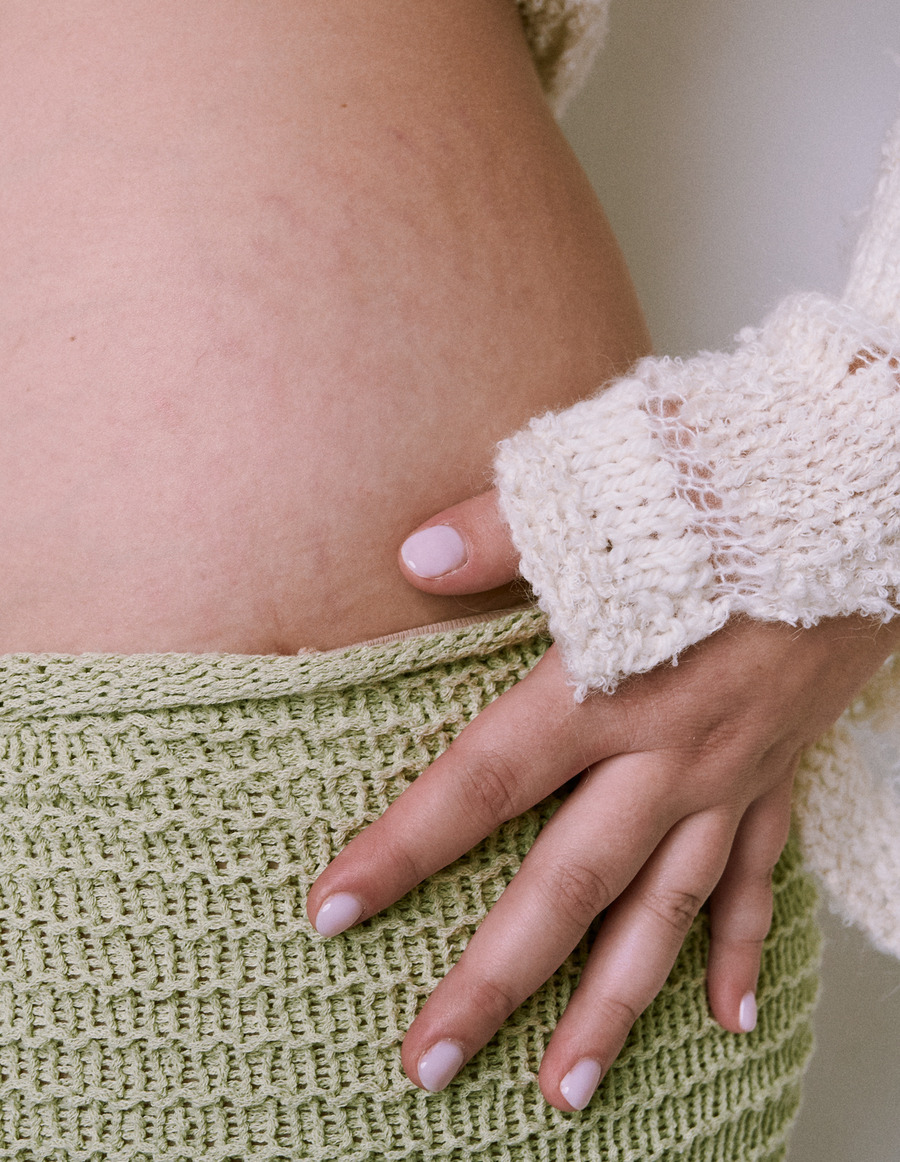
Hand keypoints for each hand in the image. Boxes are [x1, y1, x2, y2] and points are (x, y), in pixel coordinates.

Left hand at [307, 489, 899, 1110]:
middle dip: (496, 980)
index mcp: (610, 685)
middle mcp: (667, 755)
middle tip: (427, 1065)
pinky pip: (755, 880)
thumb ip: (506, 531)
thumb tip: (410, 553)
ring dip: (613, 1007)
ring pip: (662, 913)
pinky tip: (729, 1022)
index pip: (484, 780)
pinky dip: (740, 950)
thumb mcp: (617, 492)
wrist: (870, 505)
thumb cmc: (740, 492)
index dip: (404, 847)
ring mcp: (729, 780)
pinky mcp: (777, 779)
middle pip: (568, 885)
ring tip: (562, 1092)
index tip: (334, 912)